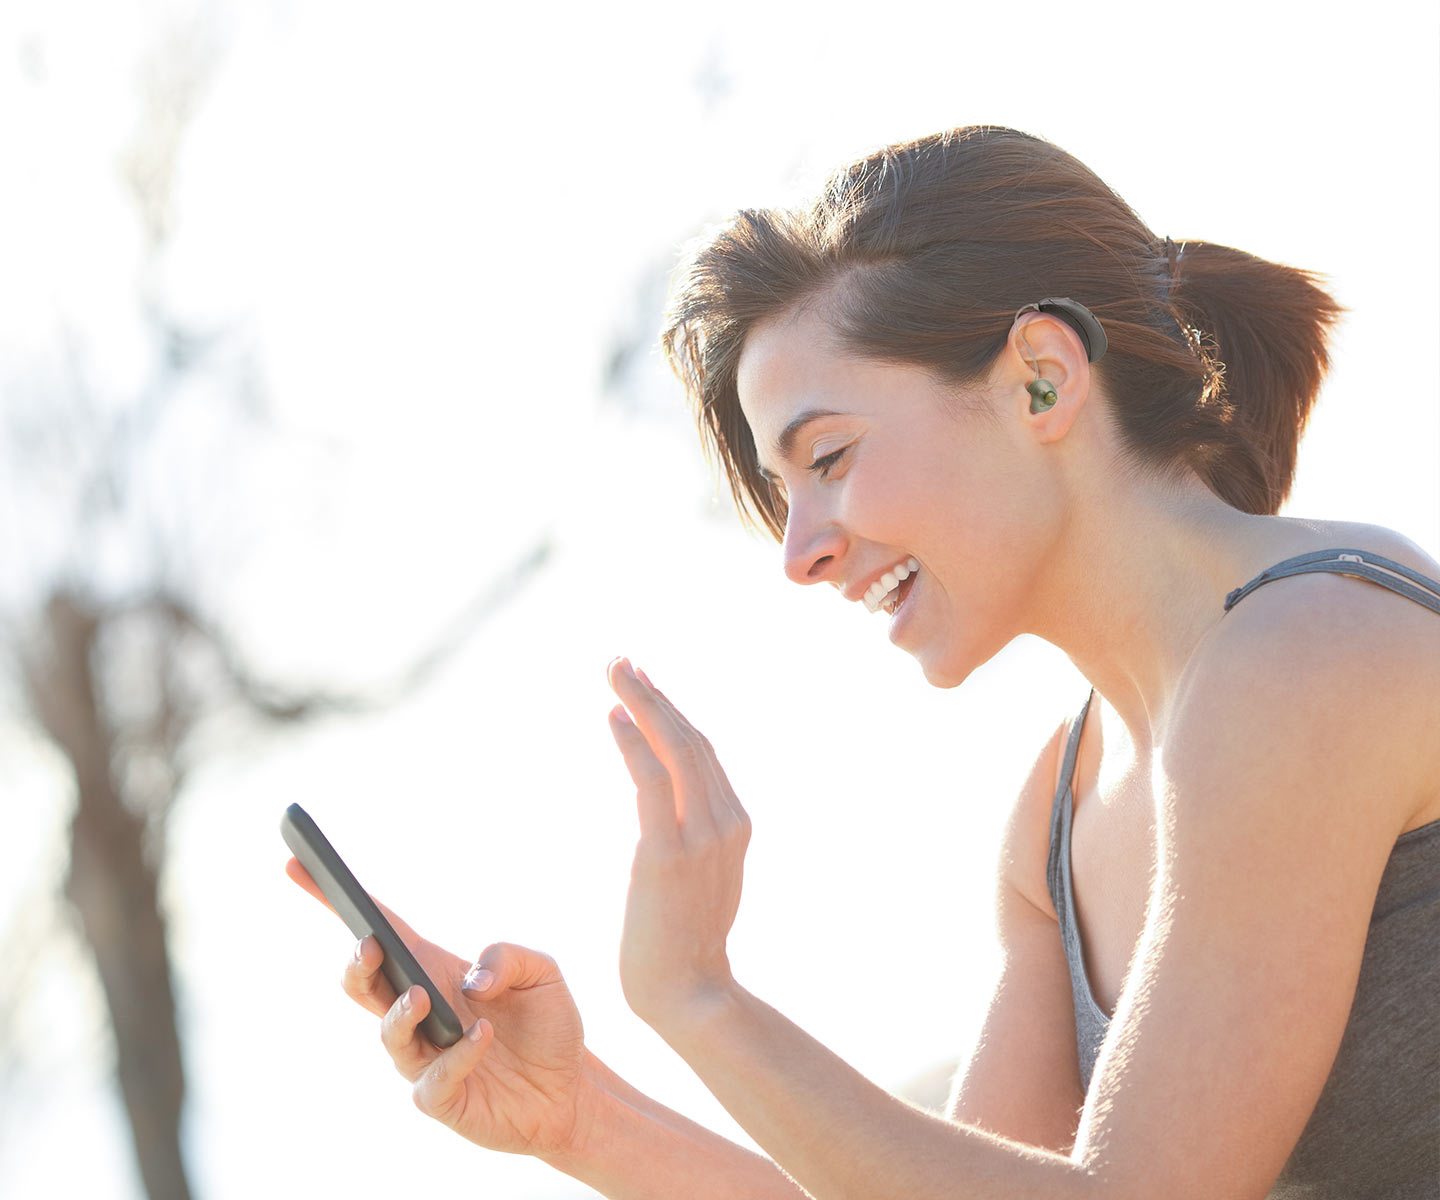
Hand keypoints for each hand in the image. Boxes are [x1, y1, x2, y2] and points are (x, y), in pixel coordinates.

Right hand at [284, 858, 589, 1157]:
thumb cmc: (548, 1025)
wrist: (569, 1090)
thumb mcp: (543, 973)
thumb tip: (470, 981)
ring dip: (400, 1012)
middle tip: (370, 944)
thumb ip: (509, 958)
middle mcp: (420, 1011)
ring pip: (388, 1033)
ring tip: (422, 996)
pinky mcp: (441, 1098)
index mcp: (434, 970)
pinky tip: (482, 1037)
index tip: (301, 865)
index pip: (380, 930)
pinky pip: (433, 1079)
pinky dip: (457, 1056)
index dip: (336, 900)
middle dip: (357, 962)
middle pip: (363, 983)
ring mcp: (424, 1057)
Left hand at [605, 657, 752, 1034]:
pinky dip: (634, 742)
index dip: (671, 713)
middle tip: (621, 663)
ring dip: (644, 702)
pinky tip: (614, 716)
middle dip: (655, 695)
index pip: (702, 753)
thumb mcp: (699, 880)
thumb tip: (665, 816)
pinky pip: (651, 781)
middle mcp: (726, 821)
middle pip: (691, 739)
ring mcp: (701, 834)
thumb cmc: (683, 945)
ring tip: (616, 671)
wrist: (691, 994)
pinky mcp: (667, 851)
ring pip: (675, 748)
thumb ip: (690, 840)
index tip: (643, 685)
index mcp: (735, 825)